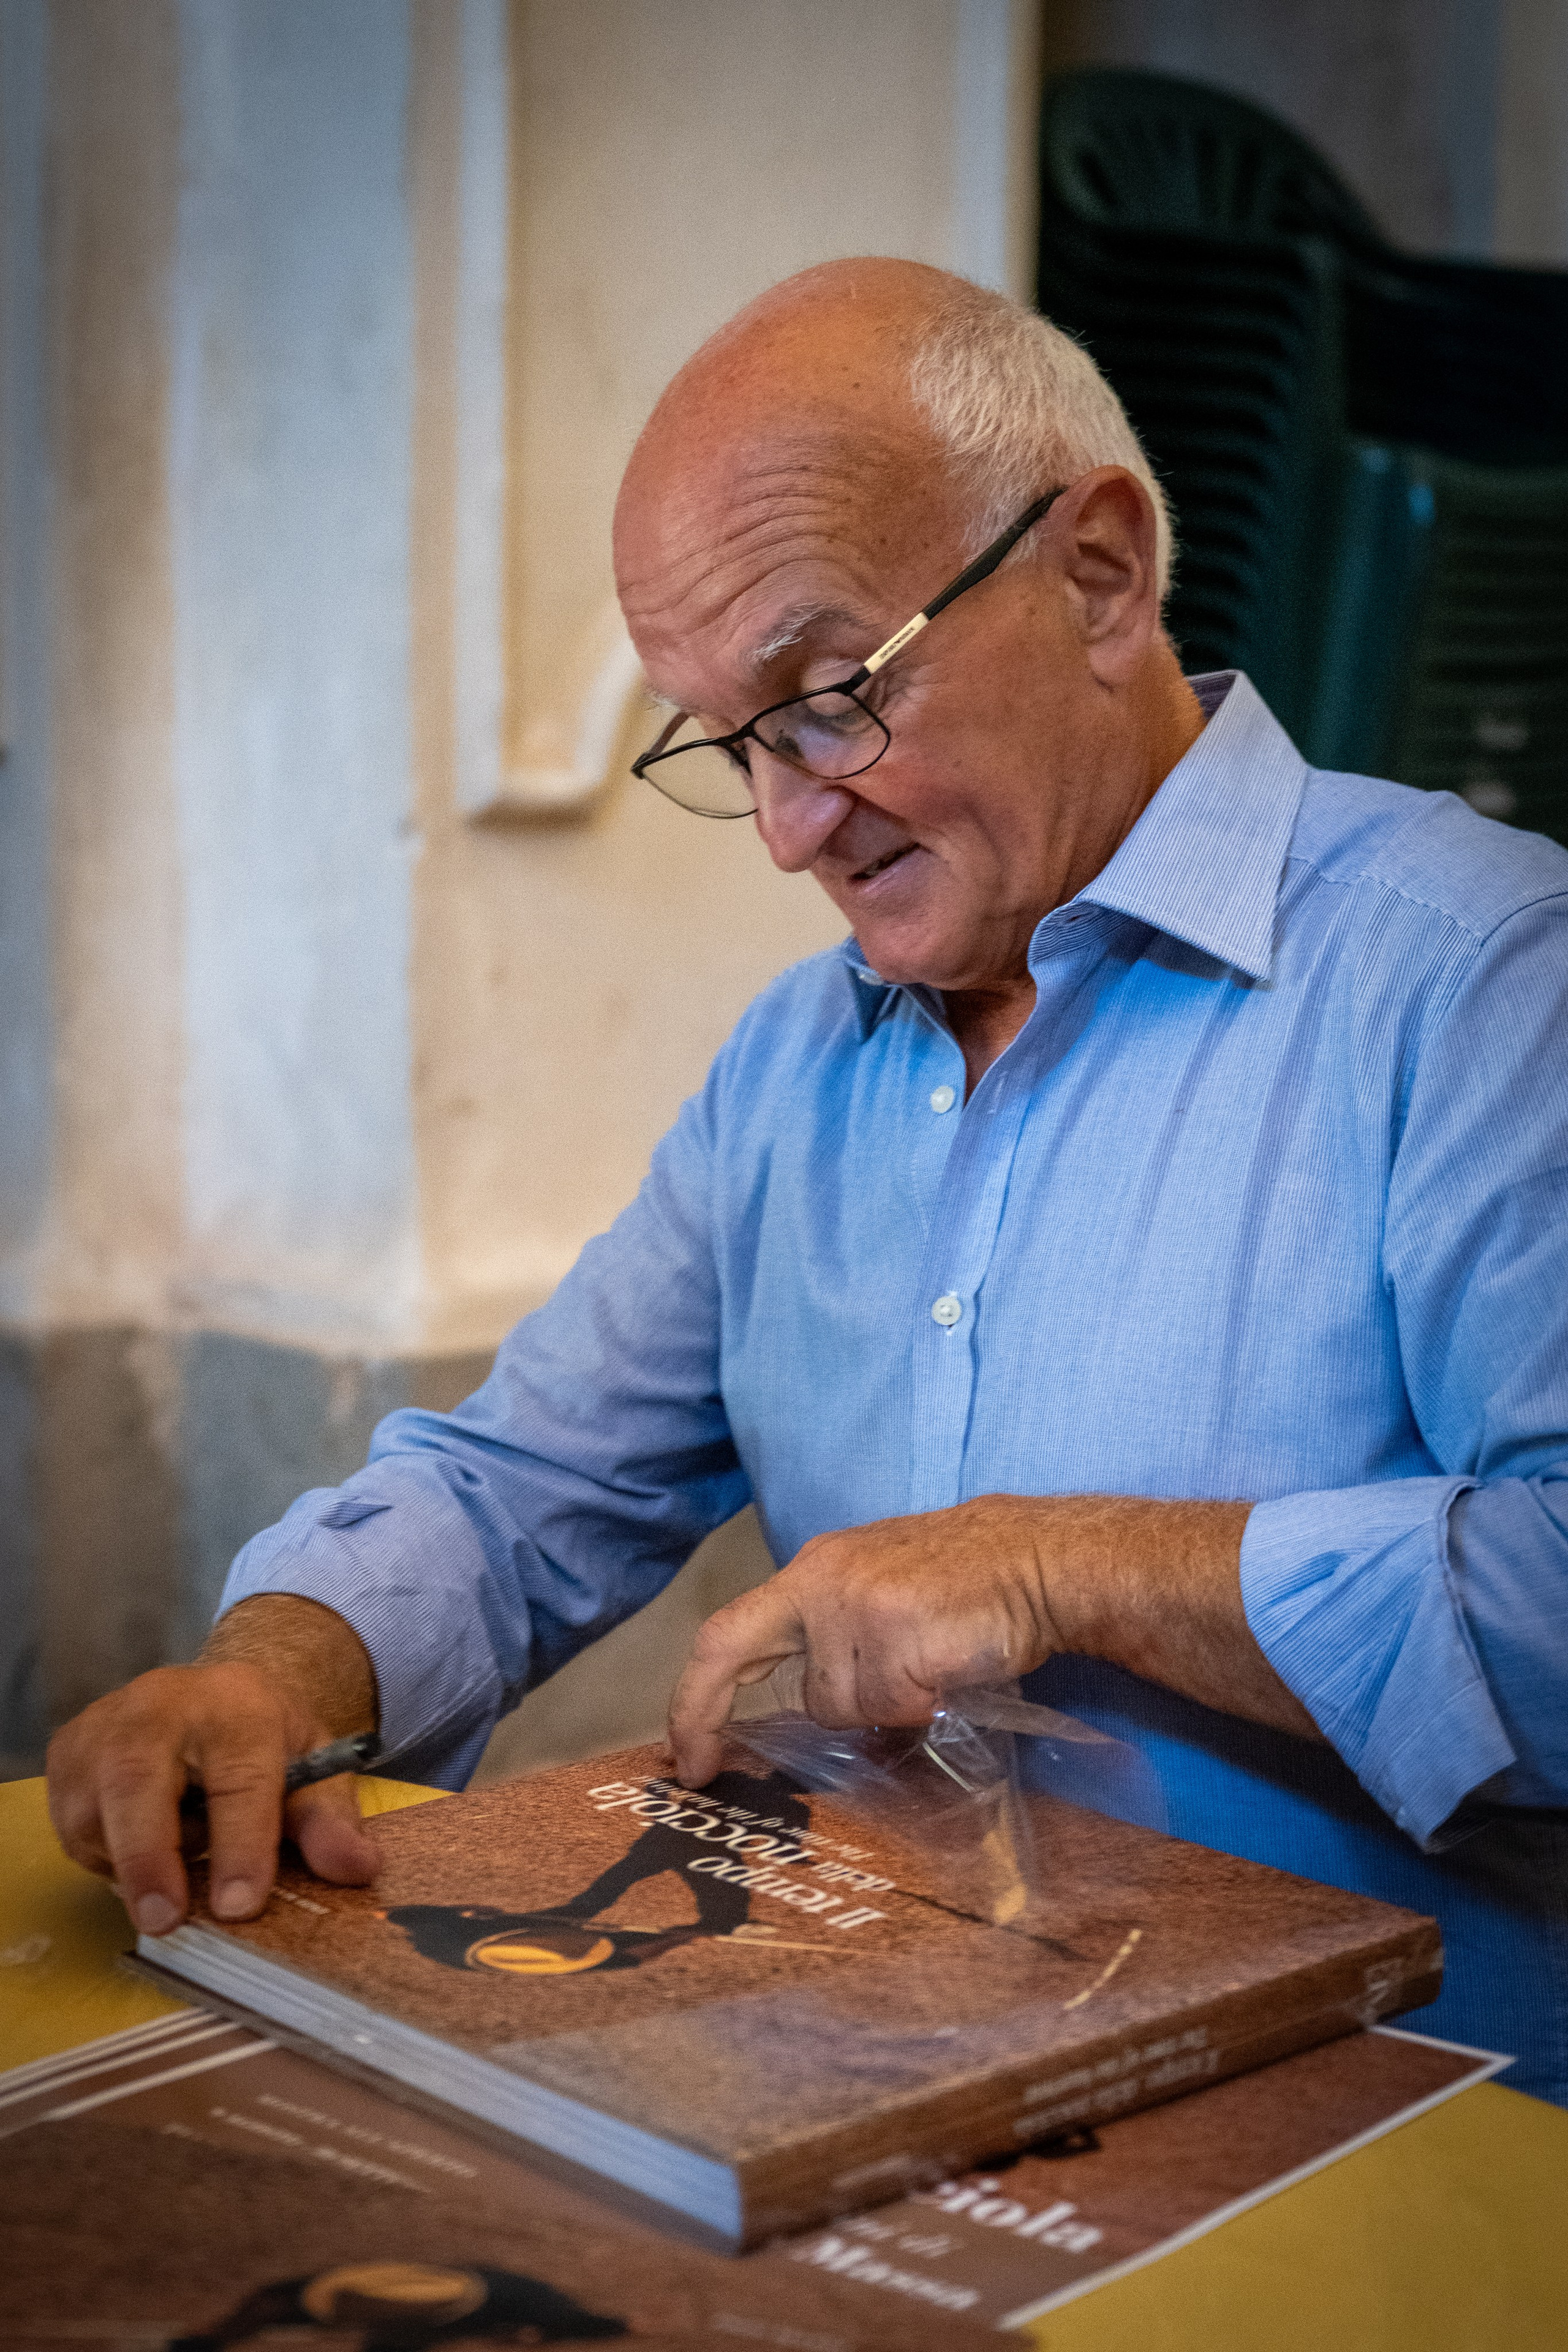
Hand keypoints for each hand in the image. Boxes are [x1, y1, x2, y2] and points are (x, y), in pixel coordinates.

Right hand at [46, 1598, 379, 1934]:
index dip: (241, 1845)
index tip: (241, 1907)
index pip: (239, 1777)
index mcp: (238, 1704)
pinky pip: (73, 1824)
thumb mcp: (312, 1769)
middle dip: (149, 1856)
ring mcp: (105, 1723)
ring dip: (131, 1861)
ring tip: (179, 1862)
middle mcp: (162, 1703)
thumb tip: (359, 1870)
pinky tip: (144, 1840)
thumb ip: (330, 1821)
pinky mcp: (67, 1750)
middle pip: (138, 1781)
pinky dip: (106, 1854)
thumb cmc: (265, 1742)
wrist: (213, 1694)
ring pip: (96, 1810)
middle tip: (166, 1920)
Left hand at [669, 1490, 1308, 1786]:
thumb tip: (806, 1717)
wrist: (1041, 1560)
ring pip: (834, 1705)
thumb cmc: (967, 1583)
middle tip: (699, 1768)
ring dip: (876, 1708)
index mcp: (815, 1569)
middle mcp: (823, 1581)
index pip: (727, 1631)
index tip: (684, 1750)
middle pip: (741, 1656)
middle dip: (705, 1714)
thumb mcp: (880, 1591)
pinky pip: (887, 1707)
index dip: (695, 1694)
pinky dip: (916, 1707)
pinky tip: (946, 1672)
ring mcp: (856, 1606)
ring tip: (925, 1670)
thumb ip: (832, 1640)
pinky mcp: (897, 1634)